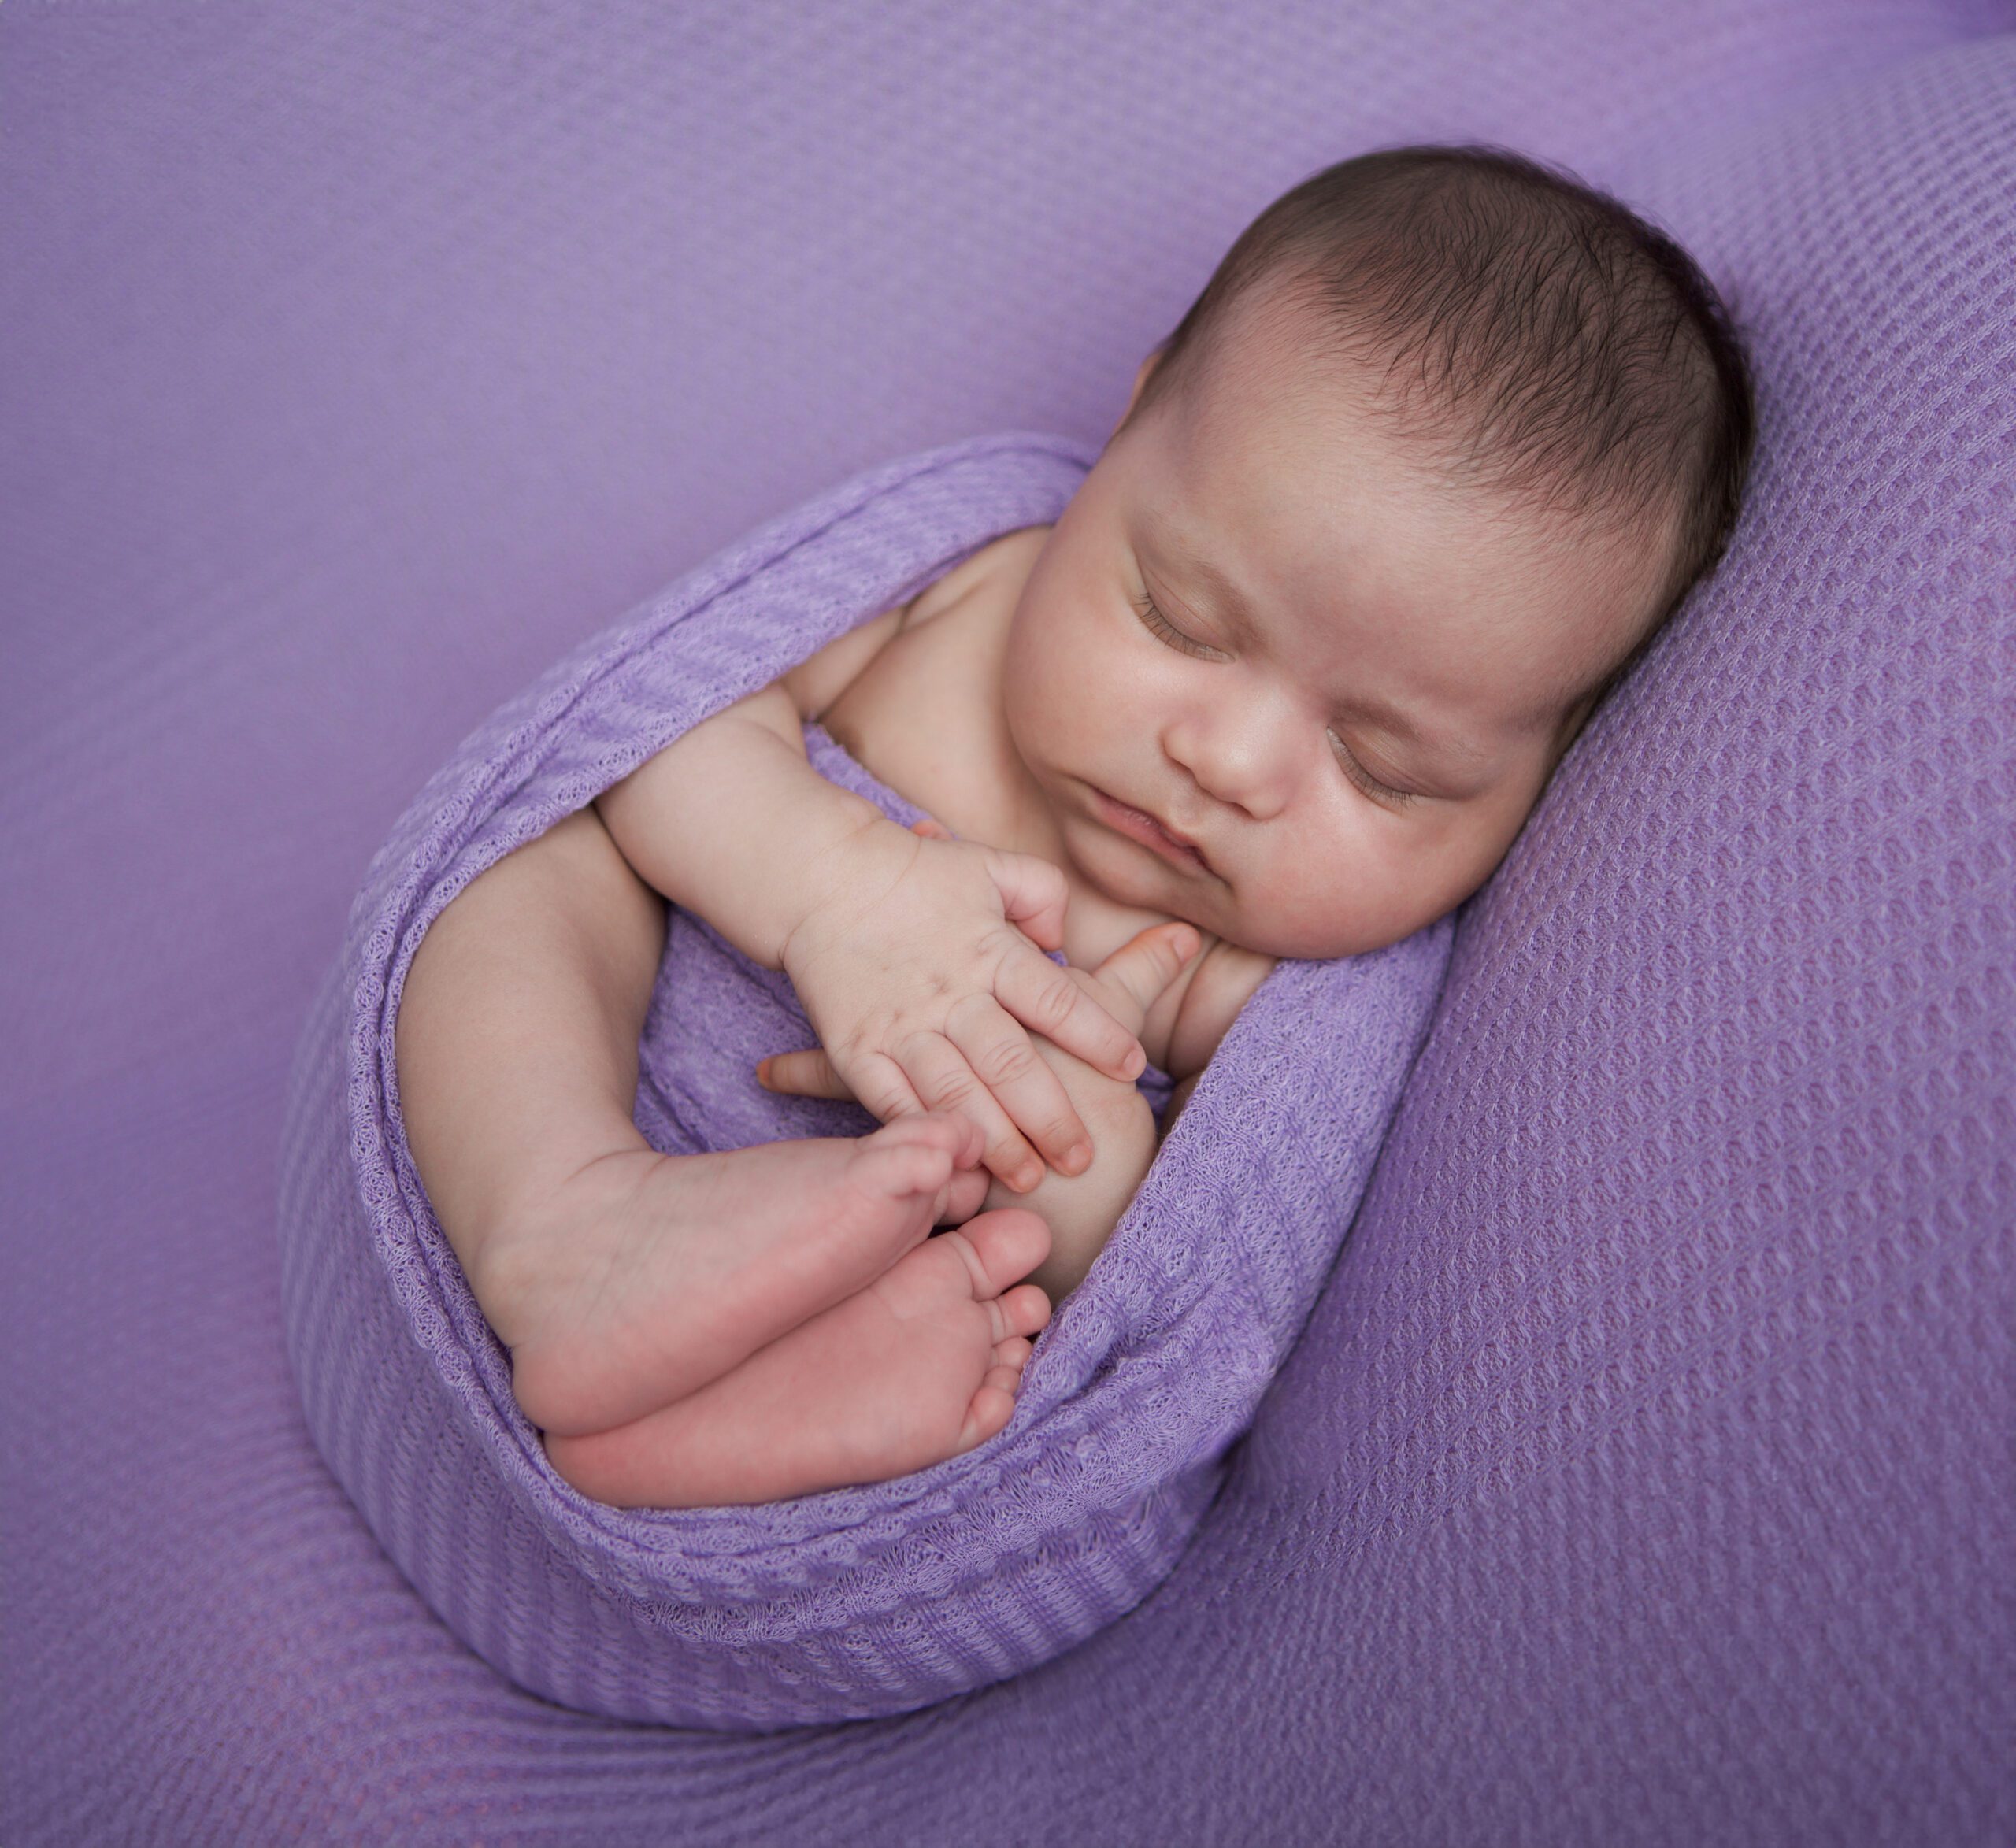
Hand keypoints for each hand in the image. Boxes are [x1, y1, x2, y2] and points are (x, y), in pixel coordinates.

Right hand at [769, 815, 1176, 1192]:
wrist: (820, 878)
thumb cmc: (916, 875)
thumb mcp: (990, 866)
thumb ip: (1041, 895)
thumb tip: (1064, 940)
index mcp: (989, 950)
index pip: (1056, 999)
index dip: (1098, 1034)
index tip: (1133, 1069)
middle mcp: (950, 993)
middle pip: (1009, 1063)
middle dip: (1049, 1117)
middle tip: (1081, 1160)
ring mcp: (901, 1025)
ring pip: (954, 1093)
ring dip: (992, 1141)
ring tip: (1027, 1180)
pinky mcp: (857, 1048)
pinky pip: (890, 1100)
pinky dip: (921, 1133)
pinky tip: (948, 1162)